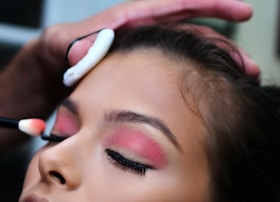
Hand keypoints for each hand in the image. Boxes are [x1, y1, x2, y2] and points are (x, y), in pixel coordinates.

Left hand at [37, 0, 252, 68]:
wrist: (50, 75)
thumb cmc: (53, 56)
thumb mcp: (56, 47)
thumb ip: (70, 45)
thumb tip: (83, 52)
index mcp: (127, 23)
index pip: (175, 7)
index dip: (210, 5)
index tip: (242, 11)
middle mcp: (141, 37)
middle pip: (192, 35)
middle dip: (224, 48)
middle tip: (249, 67)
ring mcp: (143, 58)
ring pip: (187, 57)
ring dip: (214, 69)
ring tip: (237, 84)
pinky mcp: (141, 76)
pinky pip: (172, 75)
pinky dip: (191, 82)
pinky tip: (203, 95)